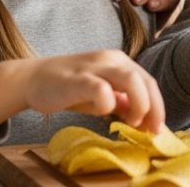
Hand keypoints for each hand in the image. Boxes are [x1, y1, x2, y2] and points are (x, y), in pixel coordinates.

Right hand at [0, 50, 164, 133]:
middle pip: (145, 80)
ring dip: (139, 103)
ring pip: (130, 79)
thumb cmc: (68, 87)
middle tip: (152, 130)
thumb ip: (122, 101)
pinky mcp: (76, 79)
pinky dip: (108, 101)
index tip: (157, 128)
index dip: (158, 106)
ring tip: (133, 122)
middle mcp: (111, 60)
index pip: (148, 82)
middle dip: (154, 107)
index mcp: (119, 62)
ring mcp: (94, 67)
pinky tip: (104, 111)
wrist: (32, 79)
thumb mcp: (101, 94)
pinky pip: (100, 88)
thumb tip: (144, 117)